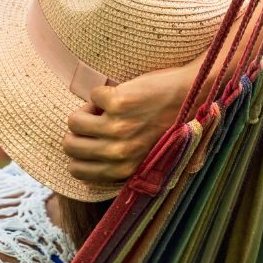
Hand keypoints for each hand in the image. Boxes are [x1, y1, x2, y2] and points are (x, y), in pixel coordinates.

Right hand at [62, 66, 192, 181]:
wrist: (192, 96)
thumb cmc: (170, 126)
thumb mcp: (146, 156)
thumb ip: (120, 165)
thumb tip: (82, 161)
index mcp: (124, 170)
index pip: (77, 170)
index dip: (78, 153)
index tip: (90, 140)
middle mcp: (119, 153)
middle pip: (70, 145)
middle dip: (78, 131)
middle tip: (96, 121)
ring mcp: (118, 128)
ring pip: (75, 121)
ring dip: (87, 110)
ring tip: (107, 108)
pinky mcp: (119, 103)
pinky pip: (93, 96)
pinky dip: (104, 92)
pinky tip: (122, 94)